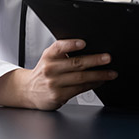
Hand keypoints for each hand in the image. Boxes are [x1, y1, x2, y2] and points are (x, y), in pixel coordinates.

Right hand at [0, 39, 116, 109]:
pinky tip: (100, 81)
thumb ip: (63, 52)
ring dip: (99, 75)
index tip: (83, 43)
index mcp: (48, 55)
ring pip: (81, 78)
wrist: (28, 91)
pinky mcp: (58, 95)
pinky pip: (80, 89)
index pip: (59, 47)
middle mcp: (50, 69)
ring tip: (111, 73)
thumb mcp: (49, 58)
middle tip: (107, 58)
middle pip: (76, 63)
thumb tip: (89, 48)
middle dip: (94, 60)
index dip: (71, 44)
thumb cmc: (44, 72)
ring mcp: (54, 83)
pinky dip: (92, 84)